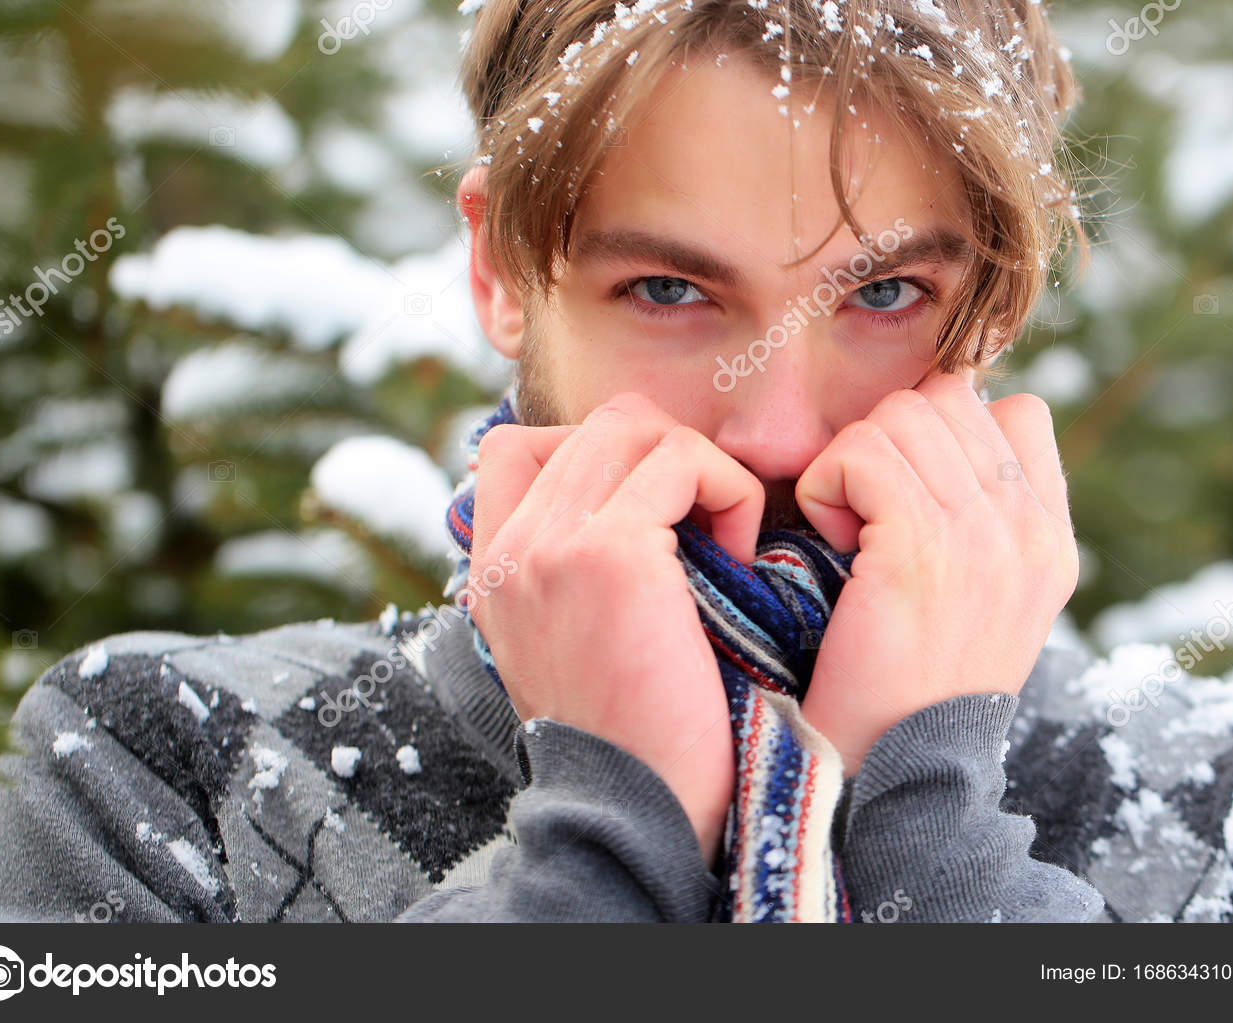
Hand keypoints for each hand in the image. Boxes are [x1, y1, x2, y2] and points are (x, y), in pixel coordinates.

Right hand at [467, 391, 764, 864]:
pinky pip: (682, 461)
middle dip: (667, 453)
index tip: (653, 507)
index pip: (515, 447)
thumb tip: (638, 511)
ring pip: (636, 426)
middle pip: (594, 423)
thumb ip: (574, 574)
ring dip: (699, 468)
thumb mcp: (575, 643)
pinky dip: (728, 491)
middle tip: (705, 520)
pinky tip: (738, 555)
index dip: (597, 450)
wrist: (641, 808)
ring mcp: (551, 543)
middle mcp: (510, 547)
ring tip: (723, 538)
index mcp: (494, 570)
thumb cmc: (638, 735)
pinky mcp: (608, 552)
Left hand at [793, 370, 1079, 774]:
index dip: (949, 430)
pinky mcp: (917, 552)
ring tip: (850, 530)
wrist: (897, 775)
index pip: (1018, 412)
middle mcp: (1028, 532)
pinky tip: (831, 540)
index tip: (913, 493)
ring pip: (900, 414)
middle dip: (889, 440)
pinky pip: (860, 454)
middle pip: (947, 398)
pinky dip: (825, 486)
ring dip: (854, 461)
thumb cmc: (912, 685)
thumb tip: (939, 434)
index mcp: (1050, 540)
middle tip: (869, 514)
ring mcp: (981, 539)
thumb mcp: (985, 601)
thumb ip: (985, 520)